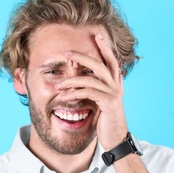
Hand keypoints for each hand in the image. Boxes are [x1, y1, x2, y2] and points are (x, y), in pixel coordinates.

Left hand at [55, 33, 127, 149]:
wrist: (115, 137)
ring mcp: (113, 93)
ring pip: (91, 79)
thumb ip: (98, 87)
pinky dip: (75, 93)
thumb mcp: (102, 100)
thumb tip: (89, 78)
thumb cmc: (106, 118)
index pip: (111, 59)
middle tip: (67, 52)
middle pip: (100, 64)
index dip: (105, 47)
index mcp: (115, 82)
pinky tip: (64, 96)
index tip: (96, 34)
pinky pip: (89, 93)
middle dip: (83, 56)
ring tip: (58, 84)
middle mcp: (116, 85)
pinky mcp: (109, 103)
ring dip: (72, 80)